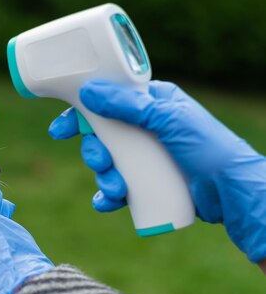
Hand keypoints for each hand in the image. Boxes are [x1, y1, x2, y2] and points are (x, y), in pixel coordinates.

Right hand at [49, 79, 265, 263]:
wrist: (233, 192)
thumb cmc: (209, 148)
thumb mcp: (168, 119)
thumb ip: (128, 105)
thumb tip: (88, 91)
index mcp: (149, 103)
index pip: (105, 101)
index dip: (79, 114)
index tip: (59, 129)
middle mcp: (144, 127)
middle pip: (101, 136)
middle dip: (94, 152)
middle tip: (101, 161)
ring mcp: (145, 156)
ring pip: (107, 163)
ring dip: (103, 176)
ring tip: (117, 187)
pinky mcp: (146, 182)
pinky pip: (116, 188)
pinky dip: (108, 196)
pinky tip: (108, 202)